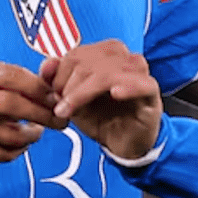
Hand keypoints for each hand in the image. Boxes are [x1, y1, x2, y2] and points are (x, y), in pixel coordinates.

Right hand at [0, 61, 65, 164]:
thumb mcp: (7, 83)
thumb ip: (34, 83)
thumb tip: (61, 89)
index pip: (15, 77)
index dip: (41, 91)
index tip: (60, 101)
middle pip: (11, 105)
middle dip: (42, 115)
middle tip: (61, 122)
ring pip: (10, 135)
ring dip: (31, 137)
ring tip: (36, 133)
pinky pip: (2, 154)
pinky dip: (17, 151)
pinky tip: (21, 144)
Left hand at [40, 40, 162, 159]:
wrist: (123, 143)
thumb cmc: (102, 118)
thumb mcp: (73, 100)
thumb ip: (57, 80)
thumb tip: (46, 64)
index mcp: (105, 54)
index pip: (76, 53)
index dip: (59, 74)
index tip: (54, 95)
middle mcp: (123, 58)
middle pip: (89, 61)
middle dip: (69, 86)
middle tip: (62, 107)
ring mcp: (139, 74)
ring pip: (109, 72)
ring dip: (84, 92)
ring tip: (73, 110)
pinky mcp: (151, 92)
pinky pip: (142, 83)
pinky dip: (127, 87)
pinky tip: (115, 94)